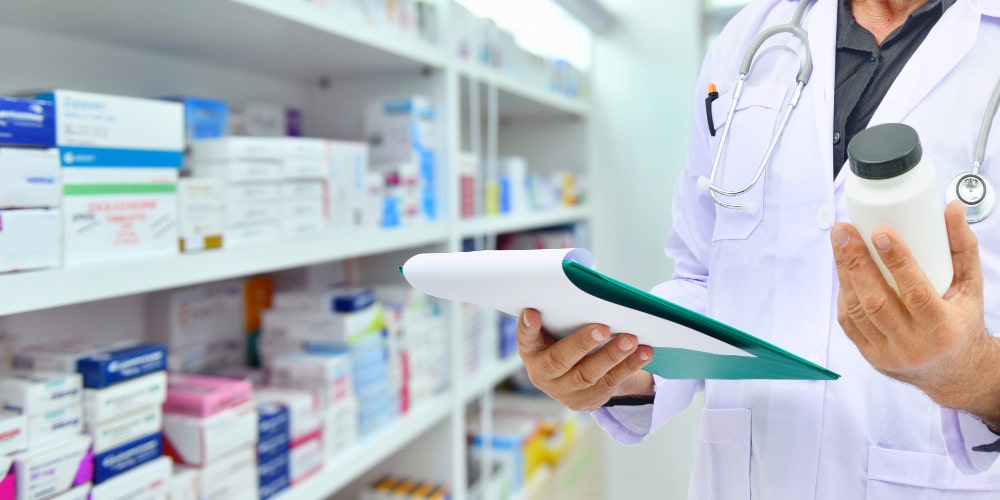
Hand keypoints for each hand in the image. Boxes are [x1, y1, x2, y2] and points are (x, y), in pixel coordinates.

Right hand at [516, 308, 653, 411]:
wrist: (576, 378)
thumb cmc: (567, 340)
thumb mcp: (558, 329)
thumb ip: (564, 313)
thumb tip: (584, 278)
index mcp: (532, 351)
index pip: (525, 338)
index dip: (527, 327)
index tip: (533, 312)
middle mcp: (543, 373)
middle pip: (560, 360)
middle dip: (582, 343)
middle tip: (602, 328)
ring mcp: (565, 390)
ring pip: (588, 374)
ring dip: (611, 356)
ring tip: (631, 339)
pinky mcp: (589, 399)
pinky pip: (610, 382)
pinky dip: (629, 366)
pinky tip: (644, 353)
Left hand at [832, 201, 999, 422]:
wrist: (952, 371)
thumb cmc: (961, 322)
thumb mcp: (971, 287)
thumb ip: (962, 246)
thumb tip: (951, 208)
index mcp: (942, 329)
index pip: (915, 292)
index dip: (897, 261)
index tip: (880, 231)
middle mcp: (913, 345)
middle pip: (877, 300)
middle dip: (856, 261)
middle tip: (844, 231)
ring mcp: (887, 353)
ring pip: (857, 310)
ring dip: (844, 273)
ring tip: (840, 242)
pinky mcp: (869, 355)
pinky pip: (849, 322)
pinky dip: (843, 293)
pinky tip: (842, 270)